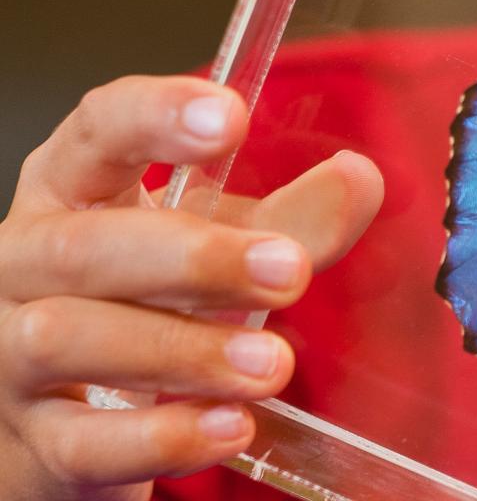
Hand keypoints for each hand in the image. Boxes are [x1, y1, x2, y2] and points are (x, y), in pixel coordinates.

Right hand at [0, 75, 382, 499]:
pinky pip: (83, 443)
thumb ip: (290, 221)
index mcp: (72, 193)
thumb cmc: (145, 311)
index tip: (230, 115)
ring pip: (69, 341)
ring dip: (183, 350)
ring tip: (271, 364)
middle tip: (290, 270)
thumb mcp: (218, 251)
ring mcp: (10, 358)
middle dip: (194, 257)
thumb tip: (358, 179)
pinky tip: (228, 425)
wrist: (75, 428)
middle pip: (85, 247)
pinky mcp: (31, 445)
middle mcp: (24, 265)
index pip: (96, 131)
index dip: (155, 115)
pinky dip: (160, 437)